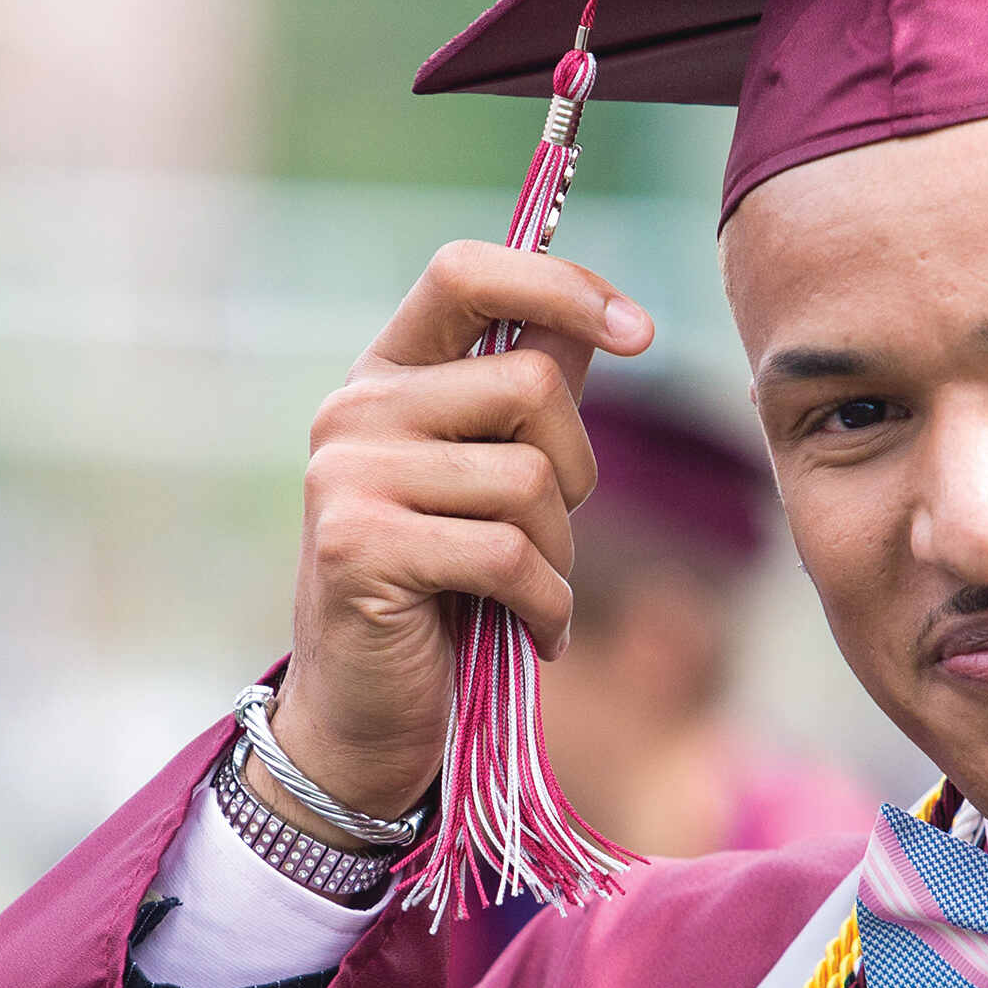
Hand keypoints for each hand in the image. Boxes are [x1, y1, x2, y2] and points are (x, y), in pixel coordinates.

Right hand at [261, 241, 653, 824]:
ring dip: (560, 554)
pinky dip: (547, 605)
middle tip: (549, 537)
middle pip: (530, 384)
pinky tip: (531, 632)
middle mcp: (352, 411)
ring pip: (528, 479)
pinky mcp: (361, 547)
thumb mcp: (487, 481)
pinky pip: (509, 554)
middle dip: (576, 471)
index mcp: (383, 376)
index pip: (465, 273)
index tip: (640, 334)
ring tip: (526, 593)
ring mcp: (347, 477)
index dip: (560, 285)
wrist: (364, 714)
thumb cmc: (441, 592)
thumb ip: (527, 399)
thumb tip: (599, 322)